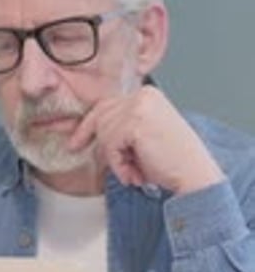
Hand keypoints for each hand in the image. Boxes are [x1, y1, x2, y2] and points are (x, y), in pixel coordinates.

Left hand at [68, 85, 223, 194]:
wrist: (195, 176)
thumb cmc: (173, 163)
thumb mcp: (143, 137)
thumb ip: (122, 127)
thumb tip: (89, 132)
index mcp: (148, 95)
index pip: (107, 104)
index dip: (89, 124)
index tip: (75, 140)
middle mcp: (144, 96)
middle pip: (101, 115)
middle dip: (96, 141)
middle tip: (86, 154)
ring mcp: (140, 108)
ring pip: (104, 133)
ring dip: (115, 159)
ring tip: (134, 172)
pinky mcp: (136, 124)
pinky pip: (110, 146)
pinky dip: (119, 165)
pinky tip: (136, 174)